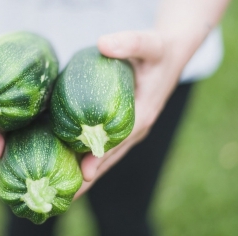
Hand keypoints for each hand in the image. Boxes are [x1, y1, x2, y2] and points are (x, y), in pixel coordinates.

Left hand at [74, 30, 193, 198]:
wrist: (171, 53)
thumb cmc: (159, 50)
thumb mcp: (148, 43)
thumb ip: (129, 42)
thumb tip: (103, 44)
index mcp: (144, 112)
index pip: (120, 140)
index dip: (103, 156)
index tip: (84, 174)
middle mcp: (138, 126)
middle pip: (112, 154)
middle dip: (91, 174)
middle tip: (67, 195)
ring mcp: (131, 127)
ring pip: (108, 153)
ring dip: (89, 170)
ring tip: (66, 190)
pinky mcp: (125, 124)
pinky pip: (107, 144)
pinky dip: (91, 155)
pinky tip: (72, 162)